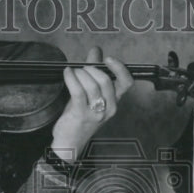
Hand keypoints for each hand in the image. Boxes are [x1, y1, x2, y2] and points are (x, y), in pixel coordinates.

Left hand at [49, 47, 133, 161]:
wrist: (69, 142)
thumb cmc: (80, 117)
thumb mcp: (89, 93)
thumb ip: (93, 71)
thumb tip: (96, 50)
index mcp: (114, 102)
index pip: (126, 83)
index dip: (119, 68)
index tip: (108, 59)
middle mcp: (109, 108)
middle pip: (106, 80)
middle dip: (92, 69)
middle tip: (81, 68)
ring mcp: (95, 113)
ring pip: (91, 84)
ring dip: (80, 73)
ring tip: (72, 72)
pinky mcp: (81, 114)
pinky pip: (78, 90)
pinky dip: (71, 78)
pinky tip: (67, 73)